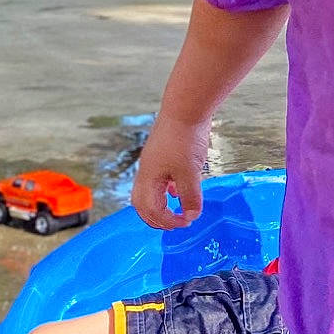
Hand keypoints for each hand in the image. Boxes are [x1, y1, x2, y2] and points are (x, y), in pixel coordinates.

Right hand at [131, 112, 209, 228]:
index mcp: (148, 177)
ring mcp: (154, 163)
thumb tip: (191, 216)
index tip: (186, 222)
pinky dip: (167, 191)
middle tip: (175, 225)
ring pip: (150, 192)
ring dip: (161, 206)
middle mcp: (146, 172)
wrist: (186, 108)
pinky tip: (179, 191)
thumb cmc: (185, 138)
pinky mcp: (163, 156)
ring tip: (177, 212)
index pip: (150, 209)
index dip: (167, 221)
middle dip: (156, 218)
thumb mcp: (190, 172)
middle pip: (142, 204)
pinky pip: (159, 180)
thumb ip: (190, 197)